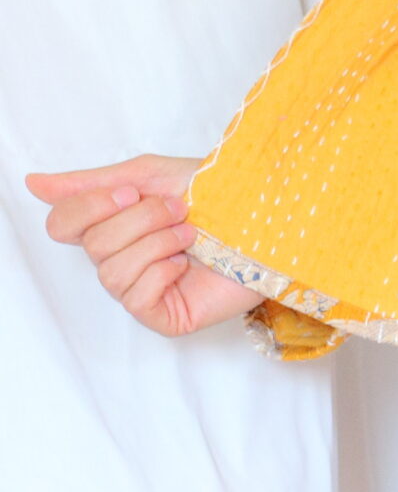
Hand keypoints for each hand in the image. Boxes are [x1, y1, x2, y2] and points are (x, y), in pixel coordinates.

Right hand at [24, 153, 263, 337]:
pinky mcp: (164, 316)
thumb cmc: (220, 193)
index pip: (63, 224)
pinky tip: (187, 265)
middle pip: (92, 245)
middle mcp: (121, 260)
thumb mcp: (150, 175)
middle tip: (180, 211)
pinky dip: (162, 271)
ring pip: (112, 271)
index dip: (91, 206)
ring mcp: (142, 291)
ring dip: (157, 242)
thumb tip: (33, 183)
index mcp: (114, 225)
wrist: (269, 217)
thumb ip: (90, 183)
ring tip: (191, 235)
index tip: (132, 190)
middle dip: (141, 220)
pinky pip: (136, 296)